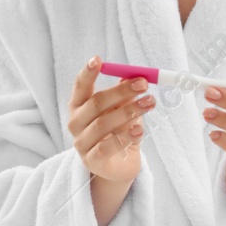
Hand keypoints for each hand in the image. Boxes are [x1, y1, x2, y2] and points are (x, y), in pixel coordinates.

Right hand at [68, 55, 153, 183]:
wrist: (116, 166)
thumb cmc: (117, 132)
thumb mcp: (121, 110)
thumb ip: (124, 95)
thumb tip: (134, 75)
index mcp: (79, 106)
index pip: (80, 87)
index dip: (88, 73)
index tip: (98, 59)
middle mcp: (76, 123)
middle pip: (95, 103)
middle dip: (120, 91)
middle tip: (143, 84)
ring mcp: (82, 143)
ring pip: (103, 124)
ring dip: (129, 111)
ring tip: (149, 103)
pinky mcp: (92, 160)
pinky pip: (108, 147)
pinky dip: (125, 137)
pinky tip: (140, 130)